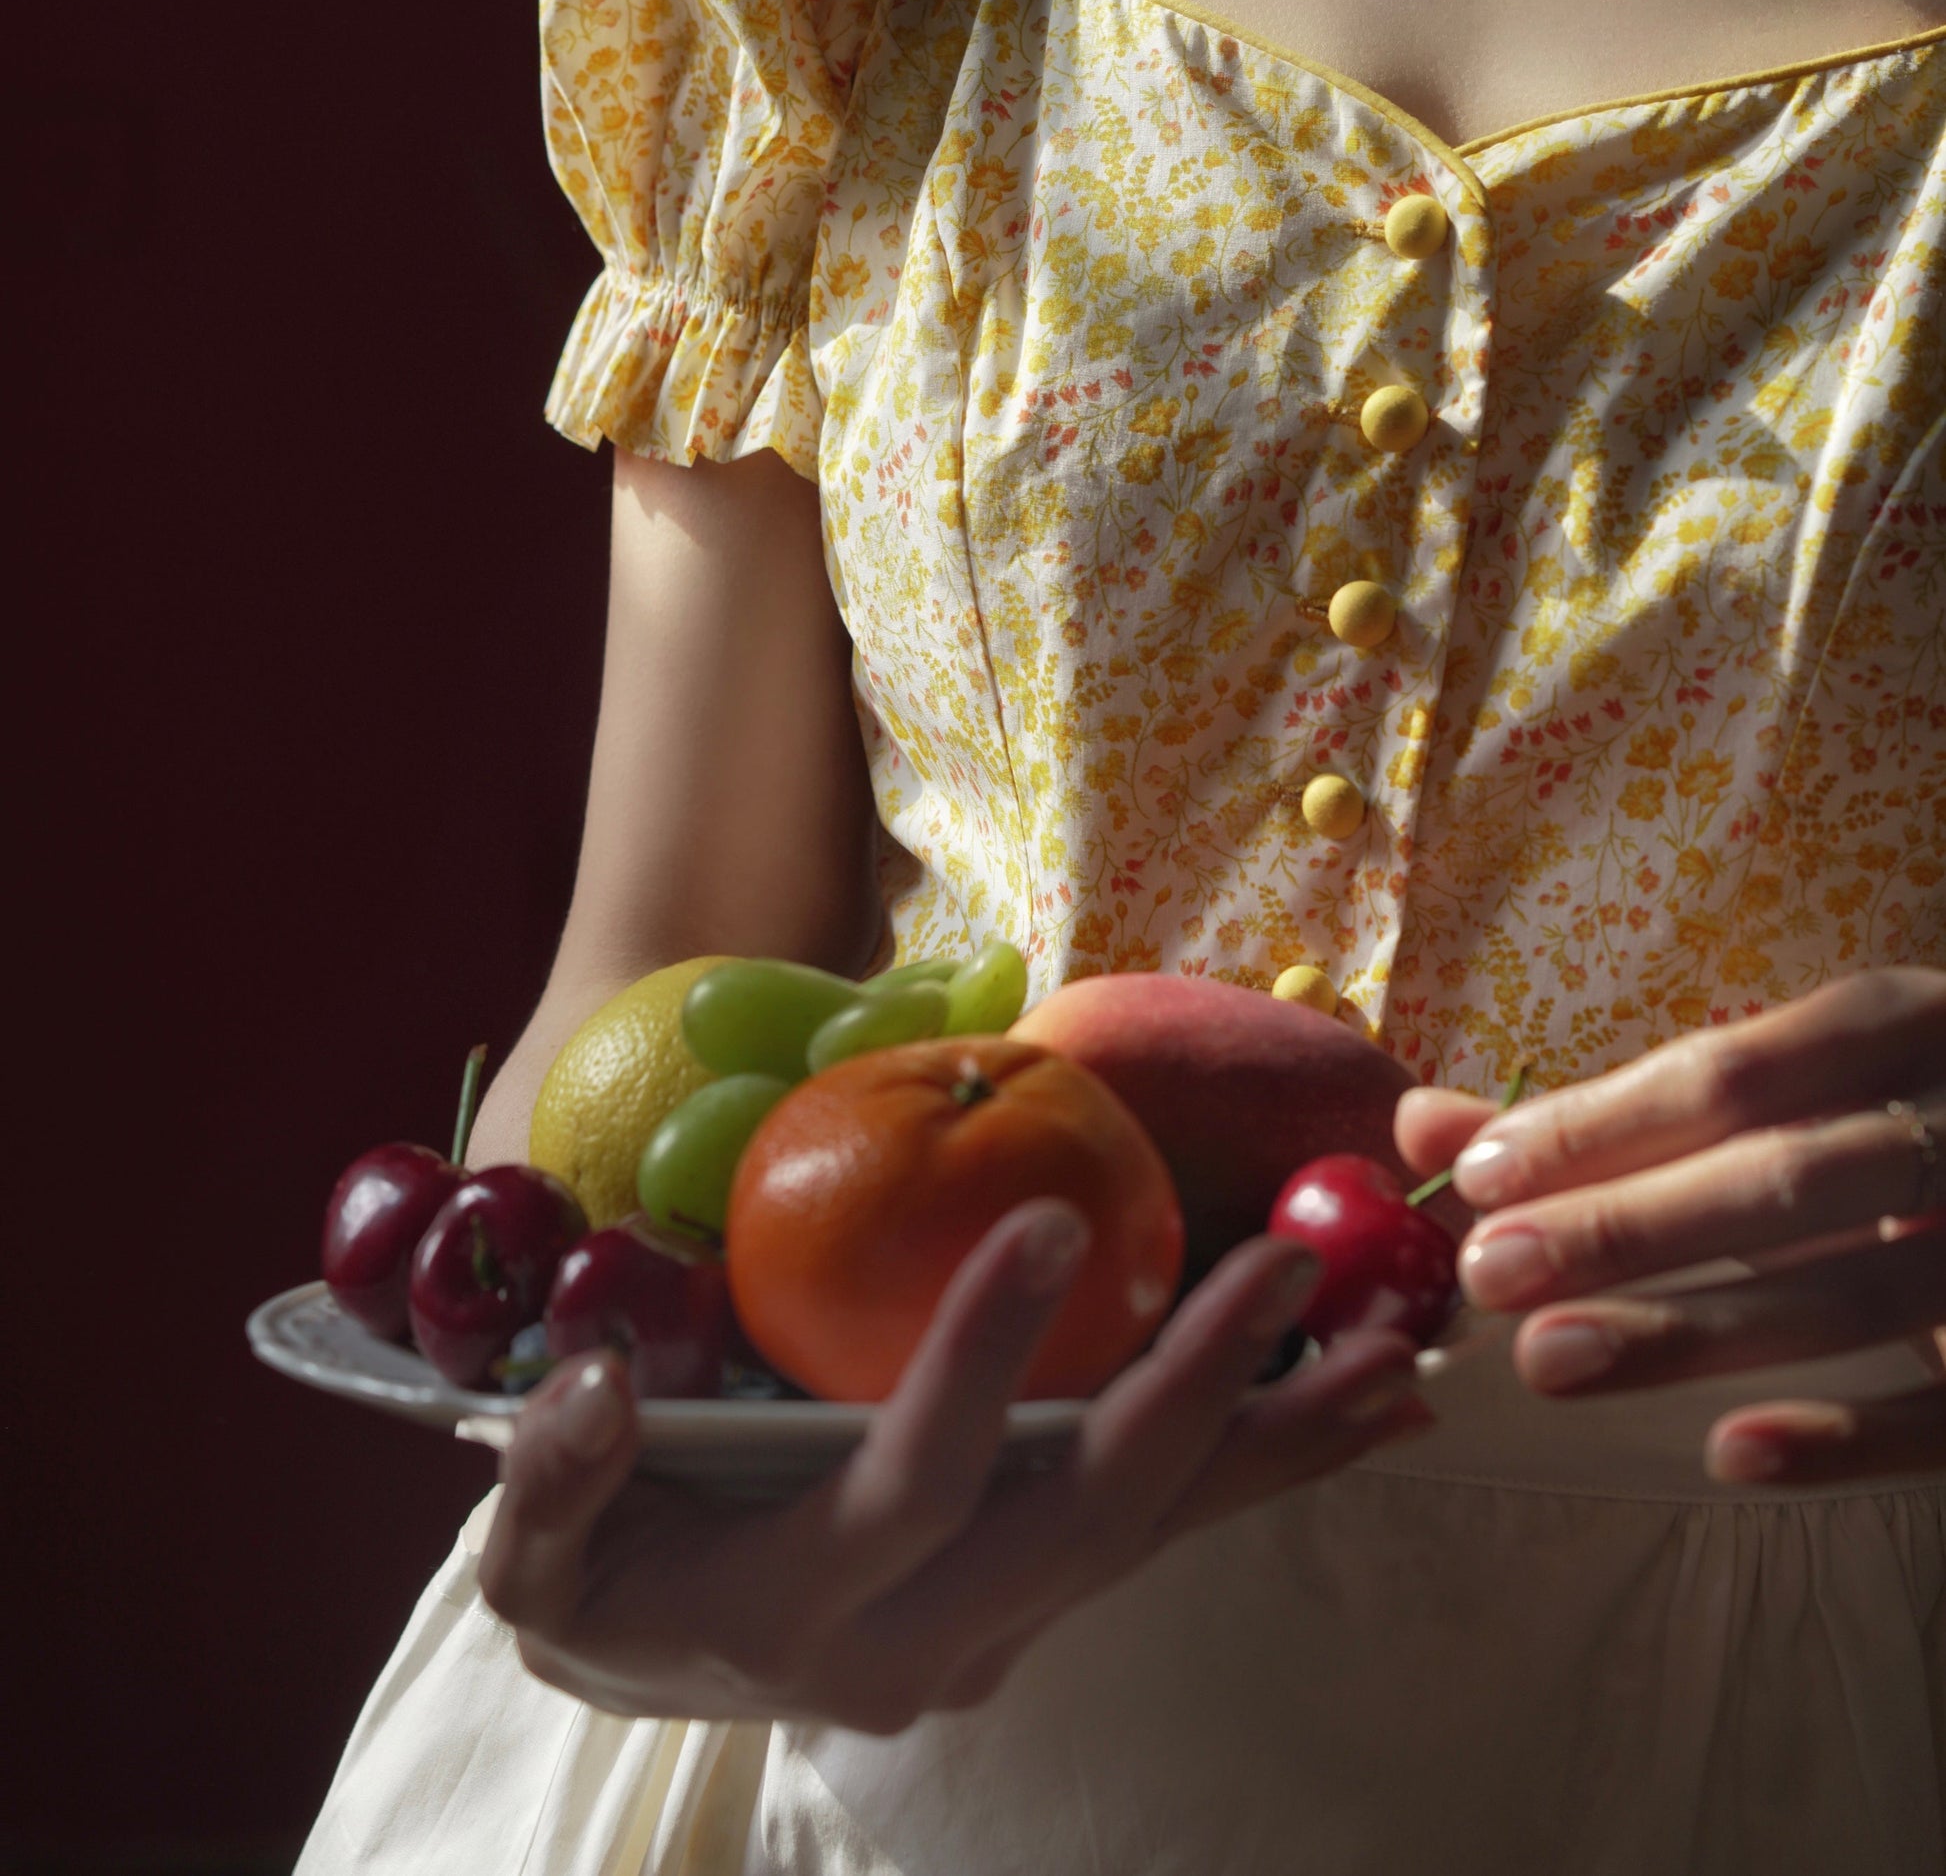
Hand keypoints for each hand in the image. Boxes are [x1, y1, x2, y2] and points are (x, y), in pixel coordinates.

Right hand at [477, 1201, 1427, 1728]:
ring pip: (1155, 1533)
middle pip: (1085, 1521)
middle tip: (1290, 1274)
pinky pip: (1160, 1530)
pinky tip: (1355, 1406)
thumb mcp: (533, 1553)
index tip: (1045, 1217)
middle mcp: (925, 1644)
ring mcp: (996, 1635)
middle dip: (1197, 1400)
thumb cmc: (598, 1586)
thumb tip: (604, 1382)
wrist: (658, 1671)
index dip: (981, 1361)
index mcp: (802, 1610)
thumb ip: (555, 1478)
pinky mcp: (1035, 1605)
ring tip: (1397, 1353)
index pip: (913, 1482)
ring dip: (1276, 1444)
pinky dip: (1260, 1466)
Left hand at [1395, 968, 1945, 1485]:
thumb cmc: (1896, 1132)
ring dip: (1694, 1327)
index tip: (1476, 1174)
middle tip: (1490, 1273)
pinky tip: (1731, 1452)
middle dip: (1627, 1224)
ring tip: (1550, 1358)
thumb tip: (1424, 1123)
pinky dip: (1846, 1435)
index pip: (1738, 1070)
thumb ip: (1610, 1116)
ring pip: (1854, 1288)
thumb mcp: (1782, 1098)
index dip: (1605, 1122)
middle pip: (1785, 1174)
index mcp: (1906, 1026)